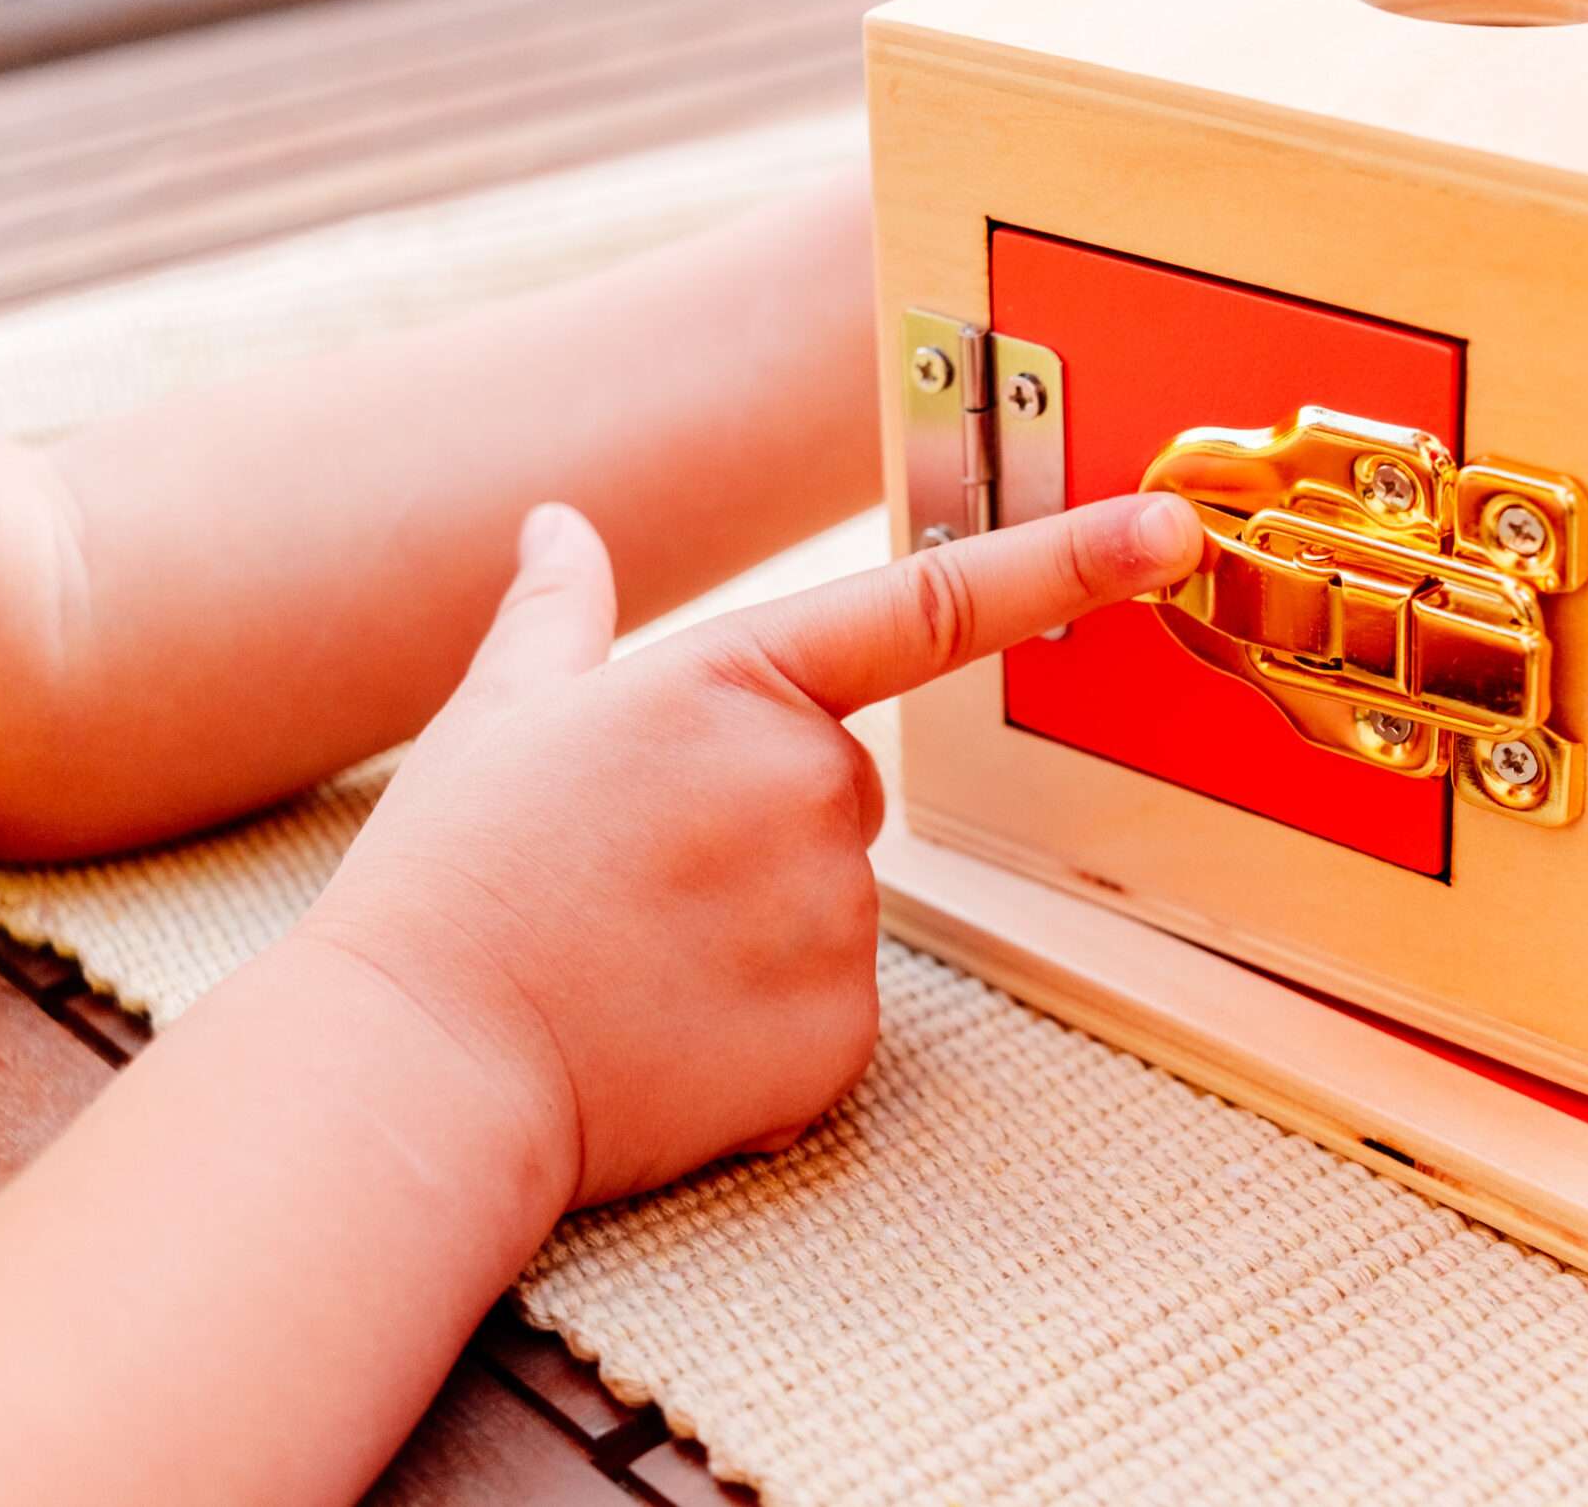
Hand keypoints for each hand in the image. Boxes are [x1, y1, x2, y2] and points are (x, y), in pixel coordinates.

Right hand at [294, 493, 1204, 1207]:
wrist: (421, 1064)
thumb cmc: (455, 882)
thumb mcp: (501, 716)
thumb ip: (560, 612)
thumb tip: (561, 524)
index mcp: (734, 685)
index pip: (933, 604)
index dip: (1066, 560)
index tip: (1167, 529)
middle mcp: (811, 787)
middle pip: (843, 786)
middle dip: (760, 818)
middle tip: (638, 870)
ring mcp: (837, 915)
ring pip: (835, 898)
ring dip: (761, 921)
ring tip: (637, 953)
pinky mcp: (844, 1033)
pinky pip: (832, 1004)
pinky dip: (766, 1016)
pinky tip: (669, 1026)